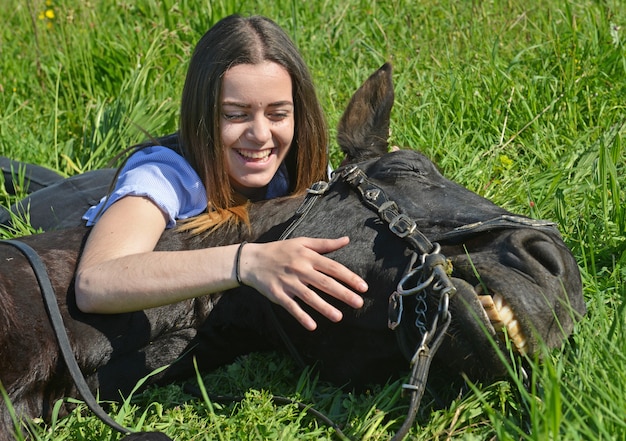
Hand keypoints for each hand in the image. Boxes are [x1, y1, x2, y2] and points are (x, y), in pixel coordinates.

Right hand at [238, 237, 366, 330]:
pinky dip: (301, 316)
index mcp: (308, 257)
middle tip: (359, 303)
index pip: (333, 267)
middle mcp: (300, 269)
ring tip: (339, 317)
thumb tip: (346, 240)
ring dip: (324, 307)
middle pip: (325, 283)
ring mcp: (288, 283)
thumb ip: (325, 244)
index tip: (363, 287)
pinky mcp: (278, 294)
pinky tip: (312, 326)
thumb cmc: (280, 250)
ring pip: (309, 296)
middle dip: (343, 293)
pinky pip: (291, 306)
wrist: (252, 260)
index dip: (349, 277)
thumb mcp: (302, 242)